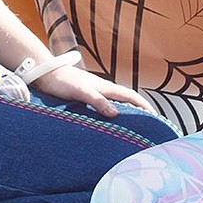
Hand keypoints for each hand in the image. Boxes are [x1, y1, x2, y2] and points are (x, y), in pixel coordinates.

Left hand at [31, 63, 156, 116]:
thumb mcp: (82, 92)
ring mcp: (95, 93)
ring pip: (115, 104)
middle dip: (138, 111)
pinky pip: (104, 108)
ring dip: (125, 113)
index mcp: (106, 87)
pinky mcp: (86, 98)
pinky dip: (111, 115)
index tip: (156, 116)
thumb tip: (116, 114)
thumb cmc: (63, 82)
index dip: (144, 106)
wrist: (46, 75)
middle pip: (126, 100)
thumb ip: (98, 101)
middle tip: (148, 125)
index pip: (130, 96)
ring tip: (131, 127)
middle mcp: (103, 90)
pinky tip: (108, 123)